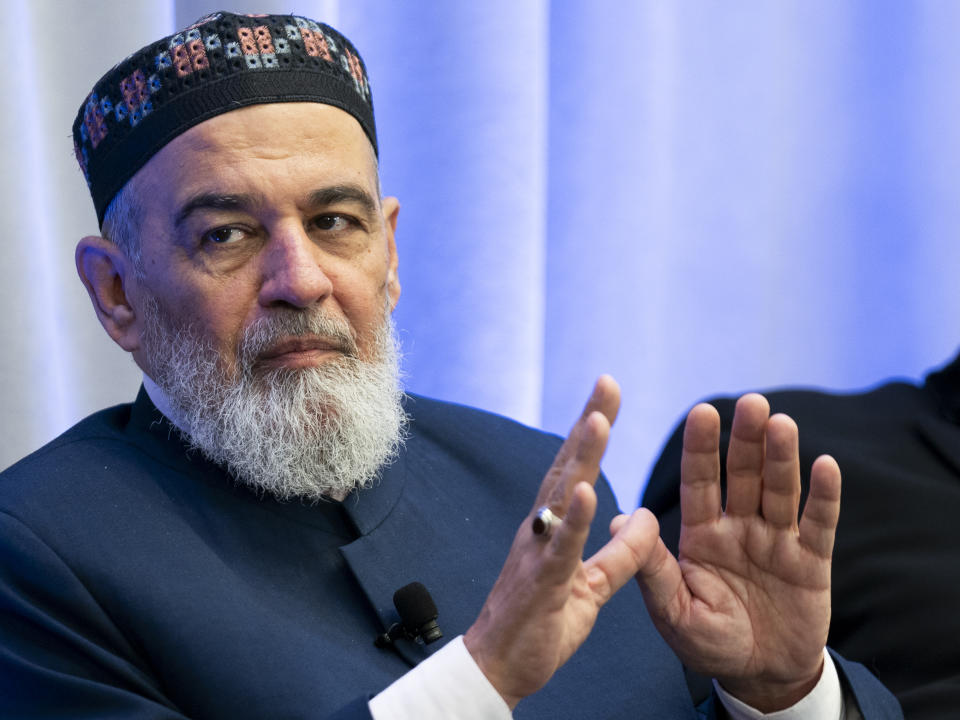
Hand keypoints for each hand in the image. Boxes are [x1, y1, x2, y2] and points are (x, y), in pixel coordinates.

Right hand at [463, 375, 660, 708]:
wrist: (499, 669)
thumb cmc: (540, 624)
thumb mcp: (593, 586)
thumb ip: (618, 553)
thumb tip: (641, 517)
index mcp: (554, 527)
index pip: (576, 469)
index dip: (593, 431)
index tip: (609, 393)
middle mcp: (541, 529)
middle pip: (567, 467)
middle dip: (588, 423)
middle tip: (607, 383)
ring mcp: (537, 552)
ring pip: (560, 497)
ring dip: (578, 457)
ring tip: (598, 420)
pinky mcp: (540, 582)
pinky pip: (558, 548)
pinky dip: (571, 519)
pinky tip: (583, 492)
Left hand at [626, 394, 840, 711]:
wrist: (759, 677)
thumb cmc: (708, 642)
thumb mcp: (673, 610)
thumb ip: (653, 569)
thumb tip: (618, 522)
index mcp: (702, 534)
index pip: (700, 482)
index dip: (701, 448)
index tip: (702, 412)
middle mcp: (739, 527)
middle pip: (743, 476)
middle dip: (746, 440)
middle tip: (751, 403)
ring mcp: (777, 540)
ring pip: (780, 490)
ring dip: (782, 458)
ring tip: (781, 424)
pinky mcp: (812, 561)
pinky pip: (818, 524)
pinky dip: (823, 496)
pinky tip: (826, 465)